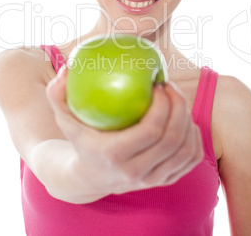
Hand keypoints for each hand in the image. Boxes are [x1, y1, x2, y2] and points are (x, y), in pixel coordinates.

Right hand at [46, 65, 203, 195]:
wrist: (88, 179)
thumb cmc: (78, 140)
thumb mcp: (62, 117)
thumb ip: (57, 93)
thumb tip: (67, 68)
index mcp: (115, 156)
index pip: (151, 130)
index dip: (163, 105)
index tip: (158, 84)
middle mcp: (136, 173)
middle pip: (173, 139)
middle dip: (179, 106)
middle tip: (170, 86)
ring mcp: (153, 180)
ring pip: (185, 150)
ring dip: (188, 120)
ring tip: (177, 99)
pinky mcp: (165, 182)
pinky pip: (190, 159)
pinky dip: (194, 137)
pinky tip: (184, 120)